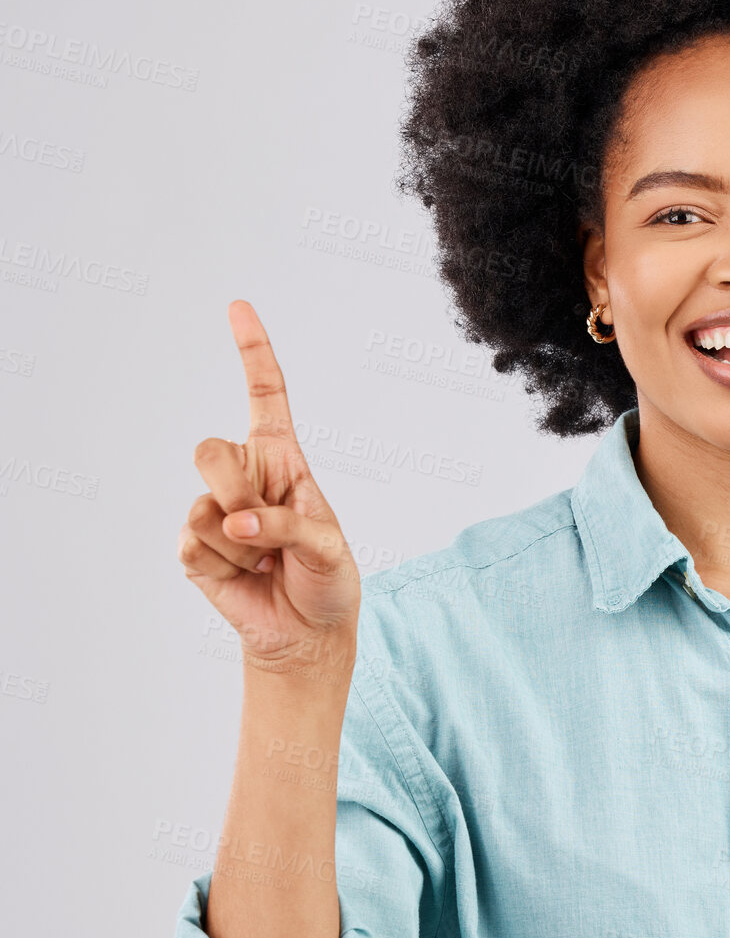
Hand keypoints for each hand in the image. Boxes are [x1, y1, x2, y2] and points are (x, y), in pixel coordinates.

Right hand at [177, 300, 360, 680]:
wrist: (306, 632)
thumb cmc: (327, 580)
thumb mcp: (330, 548)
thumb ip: (288, 528)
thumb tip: (235, 525)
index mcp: (283, 459)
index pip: (264, 396)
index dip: (252, 351)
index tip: (238, 306)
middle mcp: (245, 476)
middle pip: (210, 452)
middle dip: (236, 492)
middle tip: (267, 533)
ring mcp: (215, 510)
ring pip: (204, 505)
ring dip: (242, 545)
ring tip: (267, 563)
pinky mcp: (194, 547)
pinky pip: (192, 545)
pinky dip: (224, 568)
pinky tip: (246, 578)